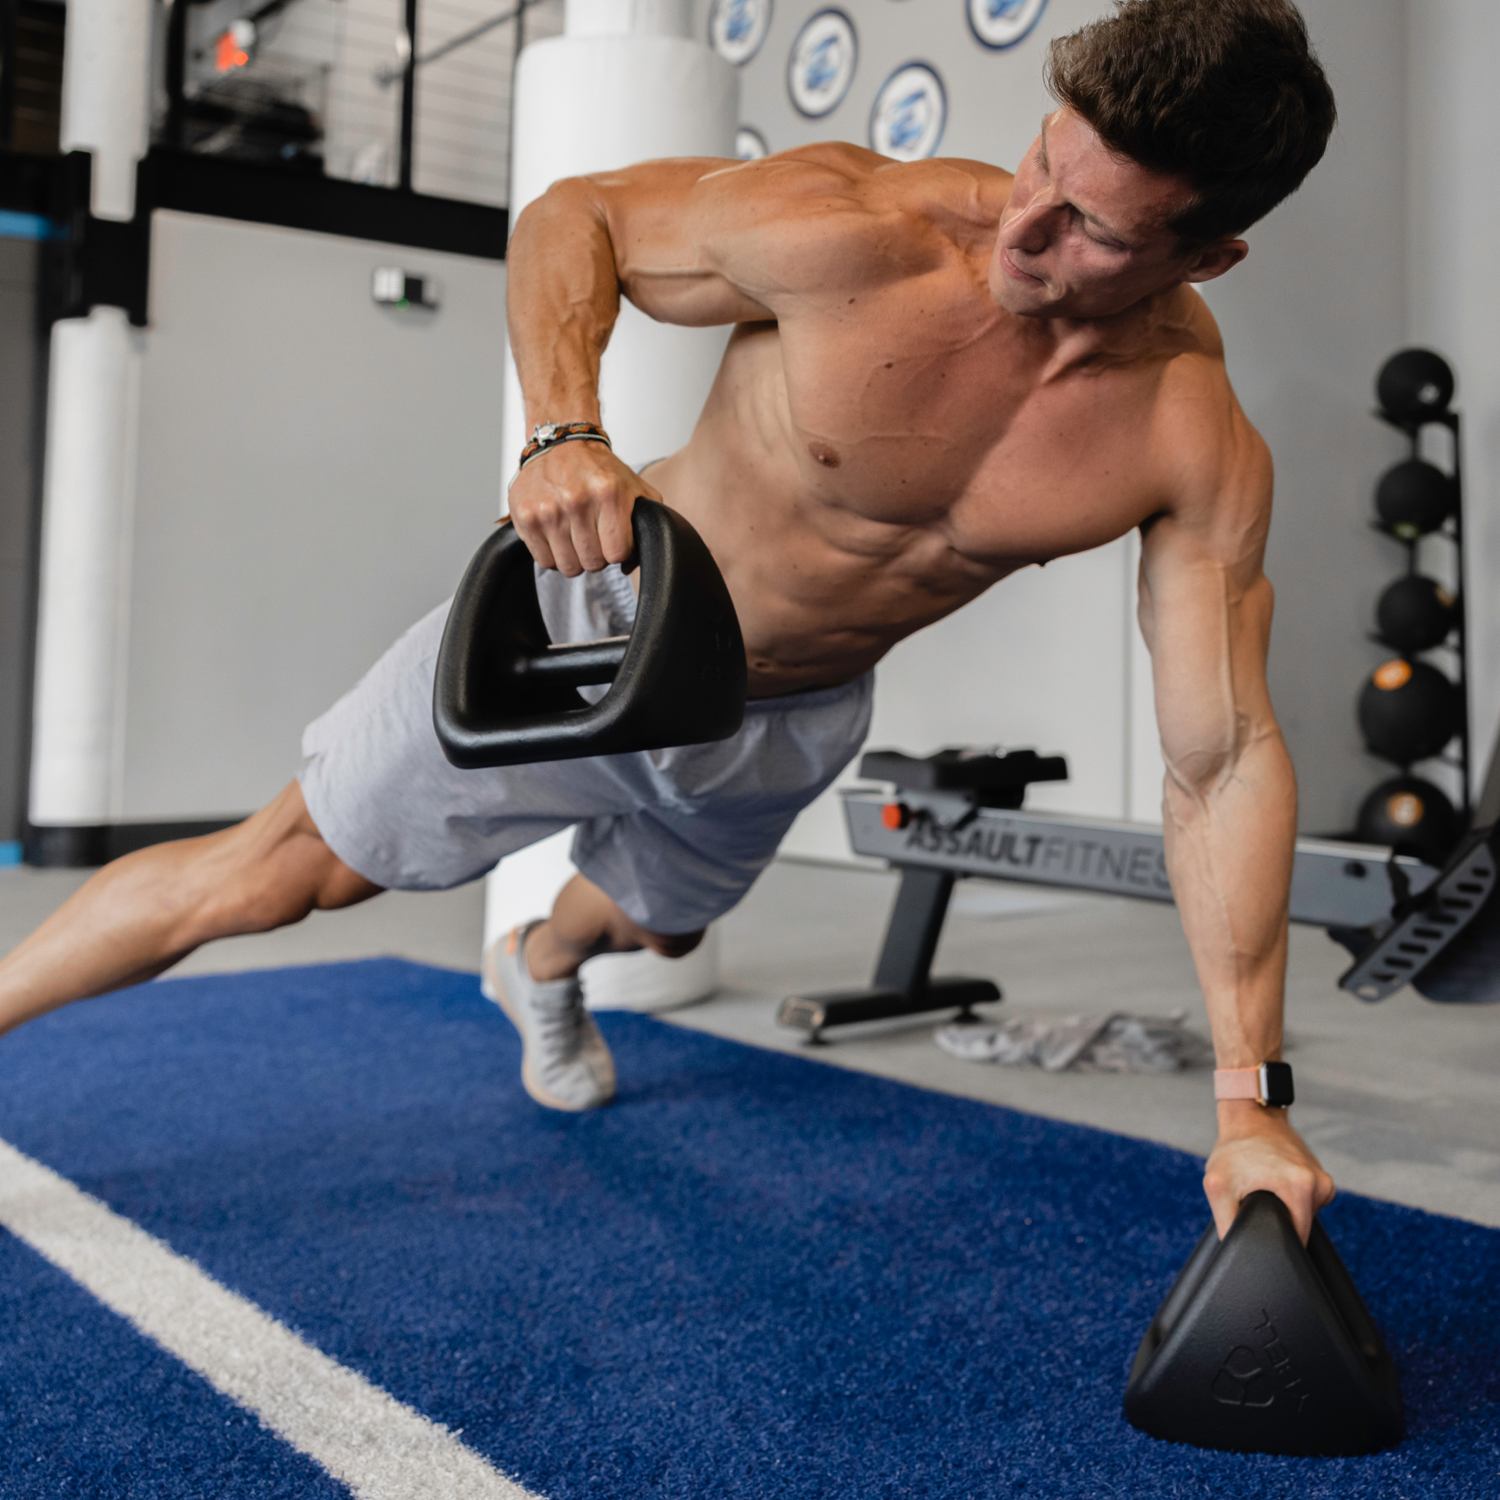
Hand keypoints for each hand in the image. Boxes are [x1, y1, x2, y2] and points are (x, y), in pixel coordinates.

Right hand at [507, 439, 662, 575]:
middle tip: (592, 535)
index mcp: (608, 494)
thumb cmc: (598, 469)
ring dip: (574, 556)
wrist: (561, 442)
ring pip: (568, 567)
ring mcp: (548, 510)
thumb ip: (648, 522)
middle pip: (593, 563)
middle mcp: (576, 501)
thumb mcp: (634, 487)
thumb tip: (631, 564)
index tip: (612, 539)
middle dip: (596, 555)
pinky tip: (556, 534)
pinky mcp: (525, 517)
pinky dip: (552, 554)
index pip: (617, 554)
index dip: (617, 551)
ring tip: (574, 534)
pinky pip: (544, 561)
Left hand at [1202, 1101, 1333, 1243]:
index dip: (1278, 1241)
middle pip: (1302, 1227)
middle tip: (1257, 1203)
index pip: (1298, 1238)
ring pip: (1305, 1214)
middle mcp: (1318, 1183)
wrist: (1249, 1116)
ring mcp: (1322, 1179)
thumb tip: (1234, 1251)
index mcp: (1301, 1188)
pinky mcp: (1320, 1176)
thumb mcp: (1218, 1186)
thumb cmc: (1233, 1149)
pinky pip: (1307, 1201)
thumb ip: (1227, 1222)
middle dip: (1279, 1222)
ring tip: (1264, 1189)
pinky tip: (1274, 1184)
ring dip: (1285, 1209)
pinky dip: (1291, 1198)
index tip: (1261, 1229)